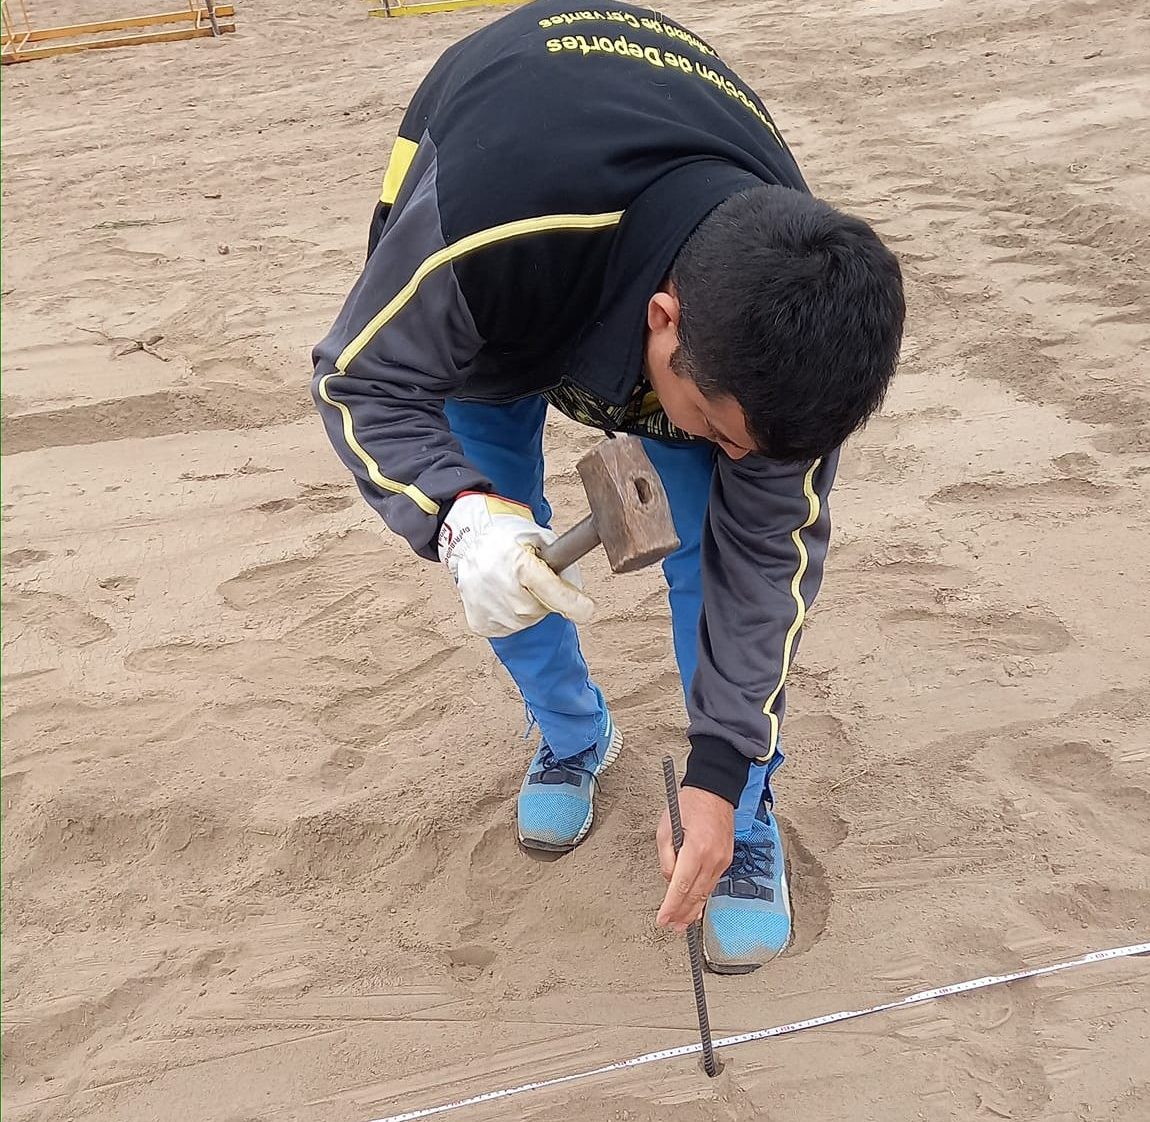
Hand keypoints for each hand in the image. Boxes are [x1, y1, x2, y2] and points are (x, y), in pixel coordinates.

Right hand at [438, 492, 593, 637]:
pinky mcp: (481, 623)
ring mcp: (488, 609)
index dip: (574, 603)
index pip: (552, 591)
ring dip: (527, 607)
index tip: (588, 610)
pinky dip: (511, 615)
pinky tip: (501, 595)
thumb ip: (563, 561)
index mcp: (518, 564)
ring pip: (526, 621)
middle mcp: (502, 590)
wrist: (468, 542)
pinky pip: (510, 627)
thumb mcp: (540, 538)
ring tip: (512, 583)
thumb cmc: (509, 538)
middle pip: (541, 609)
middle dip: (544, 597)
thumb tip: (577, 591)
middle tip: (530, 578)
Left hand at [656, 786, 734, 932]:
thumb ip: (666, 857)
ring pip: (706, 892)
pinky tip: (696, 906)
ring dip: (693, 909)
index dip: (672, 905)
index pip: (682, 885)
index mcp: (696, 848)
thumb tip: (669, 880)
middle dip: (682, 913)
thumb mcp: (666, 827)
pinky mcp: (726, 859)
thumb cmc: (690, 804)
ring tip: (682, 924)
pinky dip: (703, 896)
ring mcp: (722, 860)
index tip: (663, 918)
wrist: (715, 791)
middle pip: (696, 894)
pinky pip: (712, 883)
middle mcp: (713, 857)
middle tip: (671, 927)